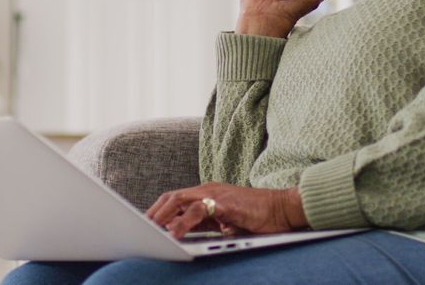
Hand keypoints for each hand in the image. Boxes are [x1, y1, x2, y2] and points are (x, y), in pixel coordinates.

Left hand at [145, 182, 307, 238]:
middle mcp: (208, 190)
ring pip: (180, 199)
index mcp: (207, 194)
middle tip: (141, 227)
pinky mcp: (225, 202)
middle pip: (172, 196)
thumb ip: (204, 224)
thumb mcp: (224, 223)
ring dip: (163, 215)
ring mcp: (216, 194)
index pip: (176, 199)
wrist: (283, 209)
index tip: (146, 223)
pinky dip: (183, 221)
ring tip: (151, 229)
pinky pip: (199, 210)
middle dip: (155, 212)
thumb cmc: (257, 218)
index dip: (159, 210)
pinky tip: (174, 233)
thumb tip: (181, 234)